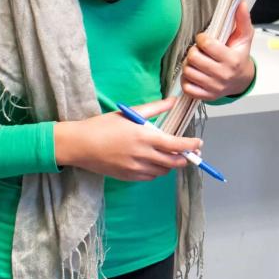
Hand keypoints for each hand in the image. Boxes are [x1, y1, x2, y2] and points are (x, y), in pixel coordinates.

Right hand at [52, 97, 201, 181]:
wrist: (79, 145)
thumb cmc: (103, 125)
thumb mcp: (130, 112)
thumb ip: (155, 108)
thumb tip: (173, 101)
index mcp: (145, 137)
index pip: (176, 145)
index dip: (191, 146)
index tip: (199, 143)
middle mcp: (143, 156)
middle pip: (173, 162)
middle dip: (185, 158)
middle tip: (190, 153)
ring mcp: (135, 169)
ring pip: (163, 171)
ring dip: (170, 164)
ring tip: (172, 156)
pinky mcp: (128, 177)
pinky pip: (150, 177)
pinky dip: (157, 171)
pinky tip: (154, 162)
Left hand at [181, 0, 255, 100]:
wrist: (241, 80)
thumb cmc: (240, 56)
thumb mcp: (244, 37)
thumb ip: (242, 19)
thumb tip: (241, 2)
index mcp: (231, 59)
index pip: (206, 45)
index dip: (202, 38)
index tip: (204, 39)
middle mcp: (223, 75)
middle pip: (194, 58)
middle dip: (193, 51)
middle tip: (199, 50)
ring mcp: (214, 87)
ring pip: (188, 72)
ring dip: (189, 64)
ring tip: (196, 61)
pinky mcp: (206, 96)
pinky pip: (187, 87)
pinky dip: (186, 79)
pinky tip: (194, 73)